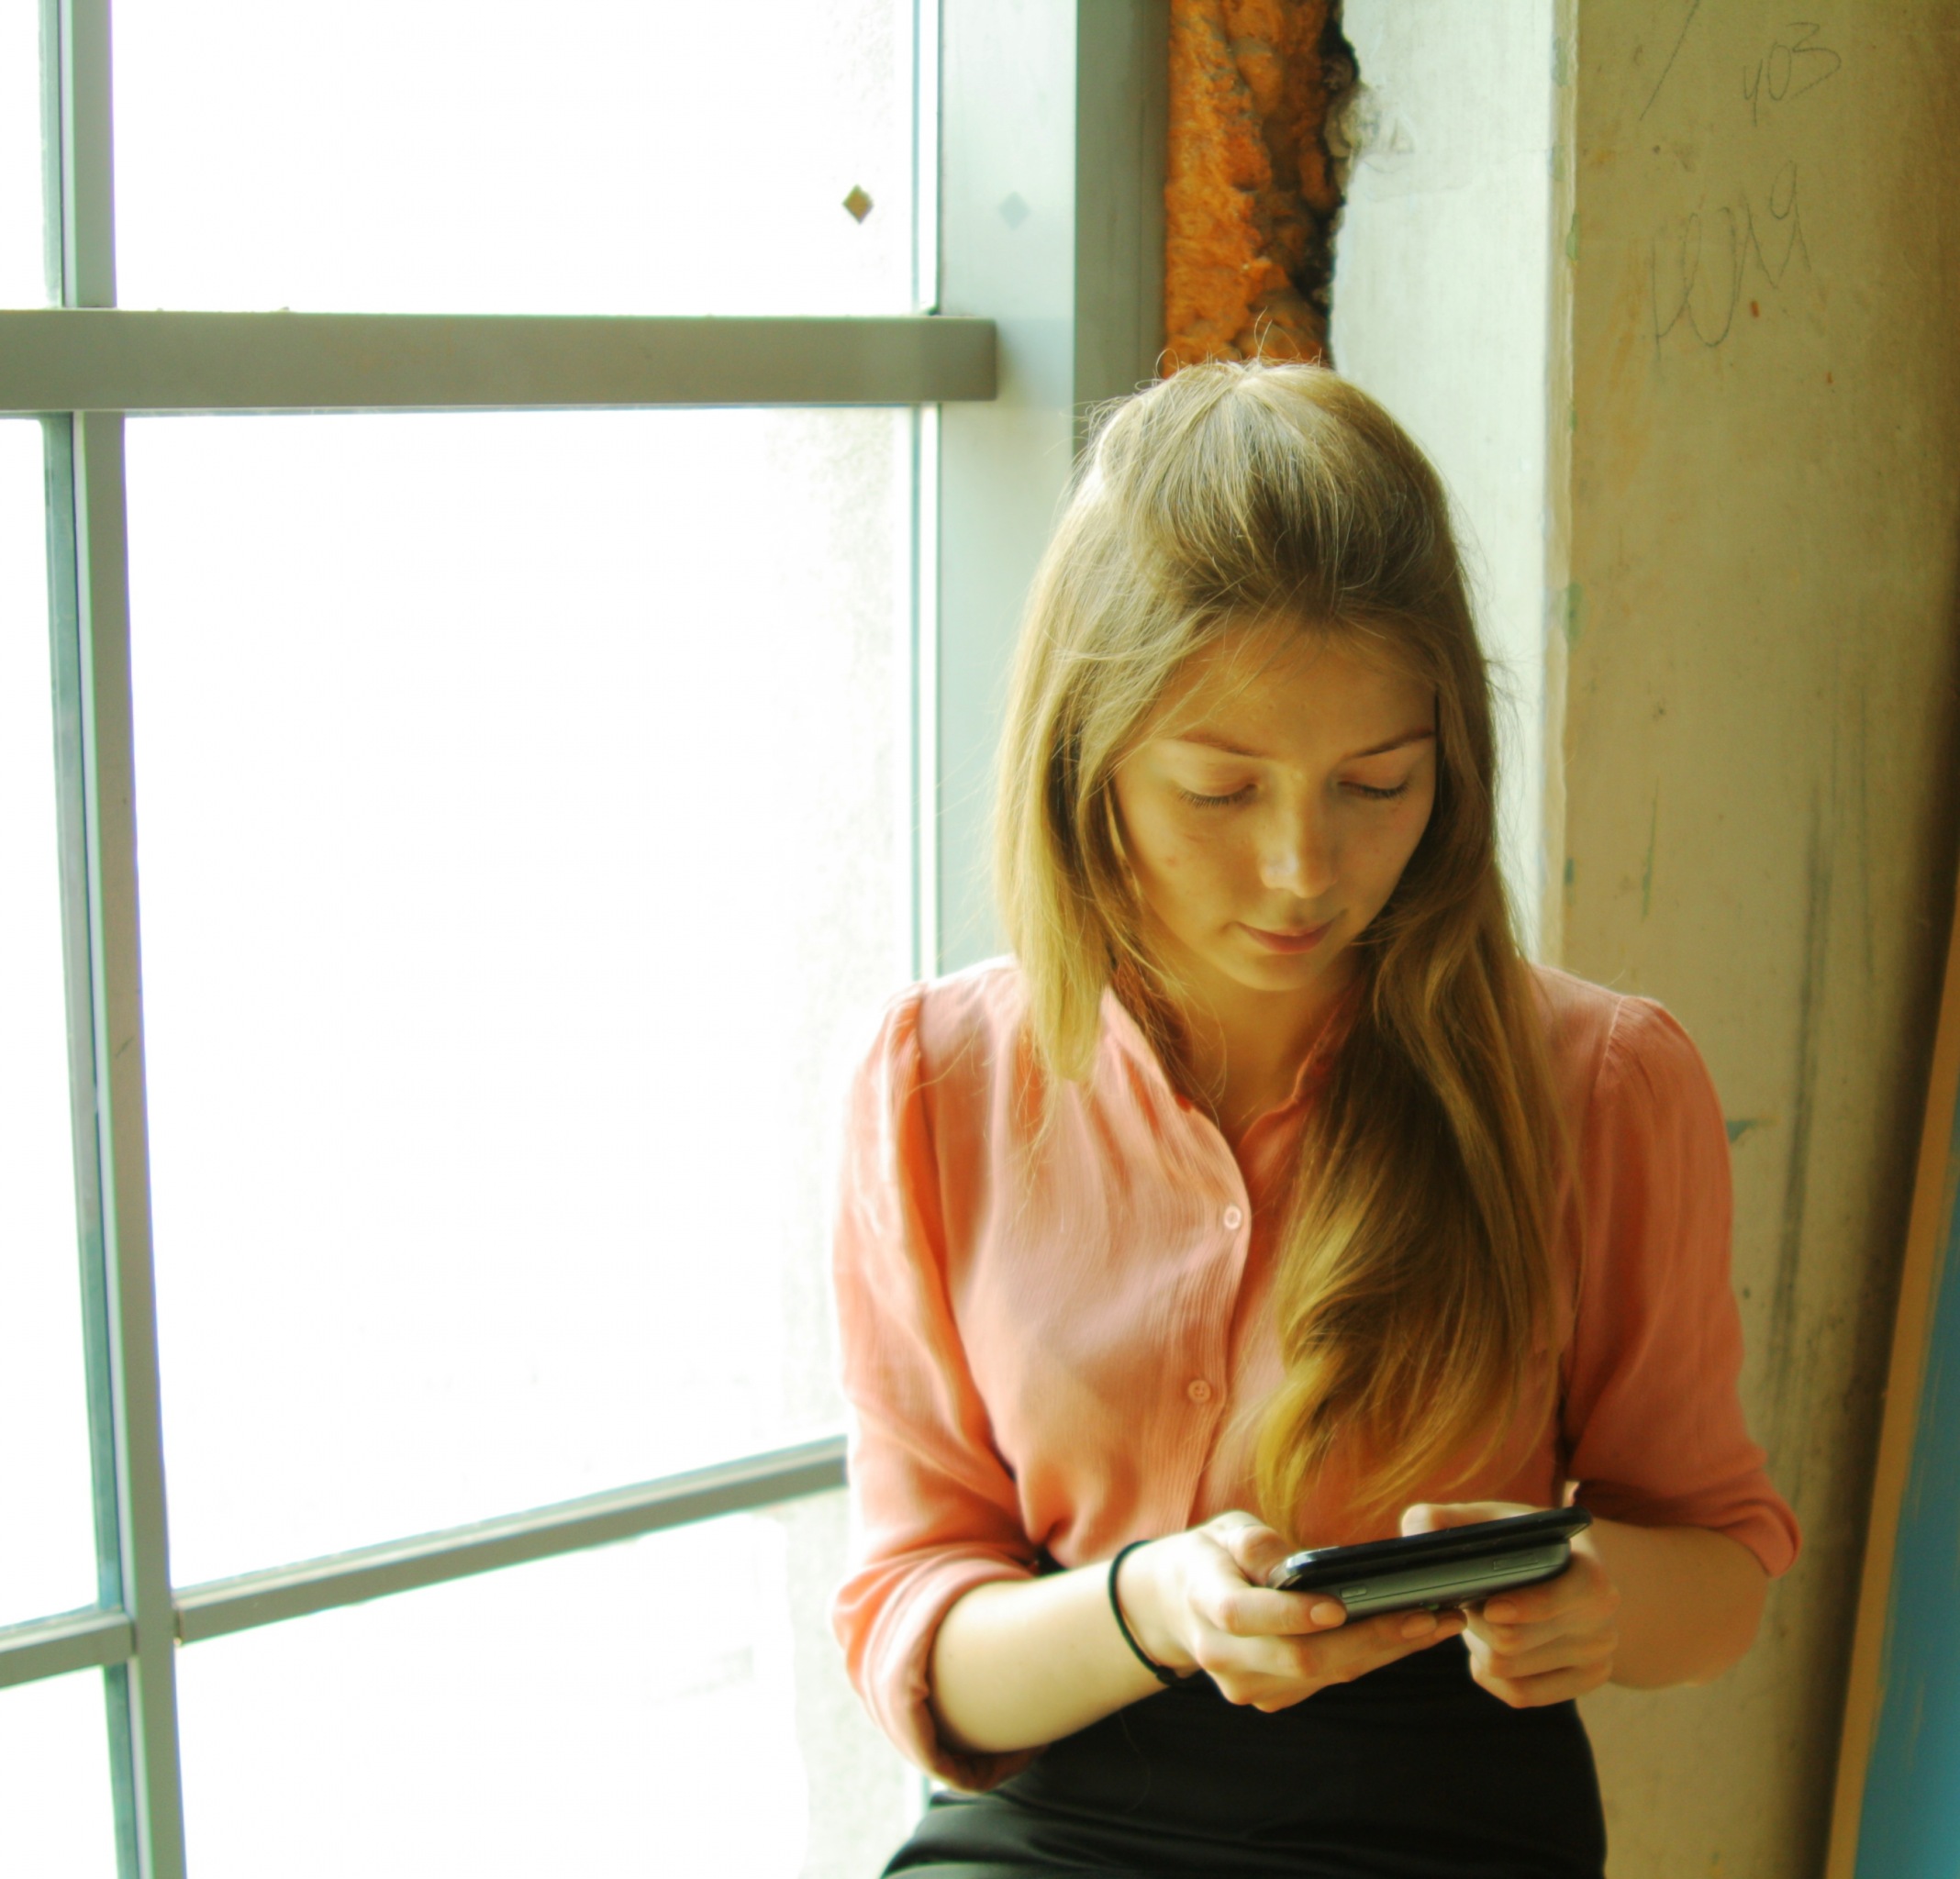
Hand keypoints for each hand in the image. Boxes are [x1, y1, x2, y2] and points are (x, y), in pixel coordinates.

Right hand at [1120, 1511, 1466, 1712]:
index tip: (1337, 1605)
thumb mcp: (1224, 1532)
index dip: (1289, 1614)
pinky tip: (1410, 1634)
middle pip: (1299, 1658)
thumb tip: (1293, 1563)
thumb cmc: (1211, 1557)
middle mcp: (1222, 1655)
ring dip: (1386, 1651)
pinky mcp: (1273, 1698)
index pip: (1242, 1615)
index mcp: (1203, 1601)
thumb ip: (1253, 1544)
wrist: (1175, 1607)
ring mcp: (1247, 1685)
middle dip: (1369, 1638)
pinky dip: (1371, 1658)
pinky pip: (1329, 1681)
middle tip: (1427, 1613)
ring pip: (1324, 1675)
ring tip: (1440, 1620)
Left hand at [1400, 1500, 1619, 1706]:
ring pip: (1509, 1669)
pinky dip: (1491, 1673)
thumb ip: (1437, 1518)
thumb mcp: (1485, 1519)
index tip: (1490, 1605)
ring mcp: (1599, 1657)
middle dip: (1477, 1620)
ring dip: (1480, 1645)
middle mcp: (1603, 1620)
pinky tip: (1488, 1645)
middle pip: (1514, 1640)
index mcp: (1591, 1572)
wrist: (1568, 1570)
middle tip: (1469, 1599)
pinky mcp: (1584, 1682)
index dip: (1524, 1606)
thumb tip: (1415, 1538)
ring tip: (1483, 1615)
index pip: (1561, 1599)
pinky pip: (1520, 1694)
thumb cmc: (1516, 1541)